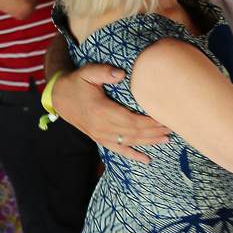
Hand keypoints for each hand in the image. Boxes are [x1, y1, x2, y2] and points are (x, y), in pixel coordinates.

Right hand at [52, 63, 171, 160]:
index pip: (131, 120)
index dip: (149, 122)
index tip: (164, 118)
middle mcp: (102, 128)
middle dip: (154, 131)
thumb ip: (104, 72)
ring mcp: (101, 136)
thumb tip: (121, 74)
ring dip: (149, 142)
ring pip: (129, 142)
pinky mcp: (100, 140)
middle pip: (134, 133)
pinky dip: (133, 155)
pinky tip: (146, 160)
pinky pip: (118, 150)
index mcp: (101, 111)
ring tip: (167, 139)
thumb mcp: (87, 73)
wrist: (59, 98)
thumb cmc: (76, 83)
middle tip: (173, 127)